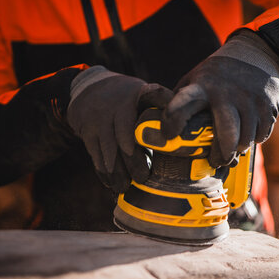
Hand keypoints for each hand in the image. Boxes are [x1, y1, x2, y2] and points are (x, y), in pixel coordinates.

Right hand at [67, 66, 172, 191]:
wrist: (91, 89)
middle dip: (133, 161)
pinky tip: (111, 184)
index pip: (152, 104)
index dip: (157, 123)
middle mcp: (117, 106)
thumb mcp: (148, 95)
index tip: (164, 141)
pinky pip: (95, 155)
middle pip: (125, 137)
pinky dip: (103, 172)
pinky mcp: (87, 131)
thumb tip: (191, 131)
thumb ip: (166, 108)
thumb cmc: (130, 99)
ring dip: (116, 172)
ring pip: (108, 150)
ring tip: (125, 188)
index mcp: (140, 95)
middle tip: (143, 179)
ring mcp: (99, 119)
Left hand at [162, 29, 278, 166]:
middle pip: (225, 135)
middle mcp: (226, 94)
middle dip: (220, 155)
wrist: (256, 54)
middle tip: (215, 161)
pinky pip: (260, 136)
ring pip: (245, 141)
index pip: (182, 104)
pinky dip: (253, 140)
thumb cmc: (217, 75)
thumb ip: (182, 102)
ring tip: (230, 148)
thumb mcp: (195, 80)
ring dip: (237, 150)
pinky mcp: (267, 106)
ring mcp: (249, 100)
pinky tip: (246, 133)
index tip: (168, 135)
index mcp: (202, 87)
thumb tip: (160, 132)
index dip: (173, 121)